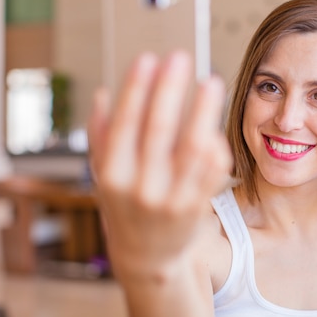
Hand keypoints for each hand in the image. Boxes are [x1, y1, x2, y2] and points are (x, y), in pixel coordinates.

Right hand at [87, 51, 231, 280]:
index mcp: (113, 176)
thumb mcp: (102, 176)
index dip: (138, 89)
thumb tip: (102, 94)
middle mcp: (141, 188)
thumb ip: (101, 136)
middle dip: (171, 89)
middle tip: (180, 59)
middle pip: (160, 129)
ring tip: (210, 82)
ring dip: (204, 110)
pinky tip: (215, 121)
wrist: (148, 257)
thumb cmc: (125, 209)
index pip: (126, 124)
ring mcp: (172, 199)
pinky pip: (212, 169)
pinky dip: (215, 141)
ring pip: (193, 147)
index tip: (149, 59)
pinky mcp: (198, 205)